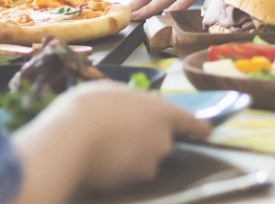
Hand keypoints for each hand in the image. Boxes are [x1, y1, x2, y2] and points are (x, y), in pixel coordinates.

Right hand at [10, 83, 210, 201]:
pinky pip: (129, 174)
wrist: (70, 142)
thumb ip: (133, 102)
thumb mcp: (112, 91)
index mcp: (163, 112)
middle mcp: (163, 141)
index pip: (193, 124)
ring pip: (145, 160)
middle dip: (147, 139)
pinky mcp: (134, 183)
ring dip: (132, 155)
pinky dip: (119, 169)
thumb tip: (135, 108)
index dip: (198, 128)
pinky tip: (100, 160)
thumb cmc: (89, 107)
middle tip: (121, 131)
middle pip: (163, 142)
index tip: (204, 131)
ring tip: (105, 146)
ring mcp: (150, 164)